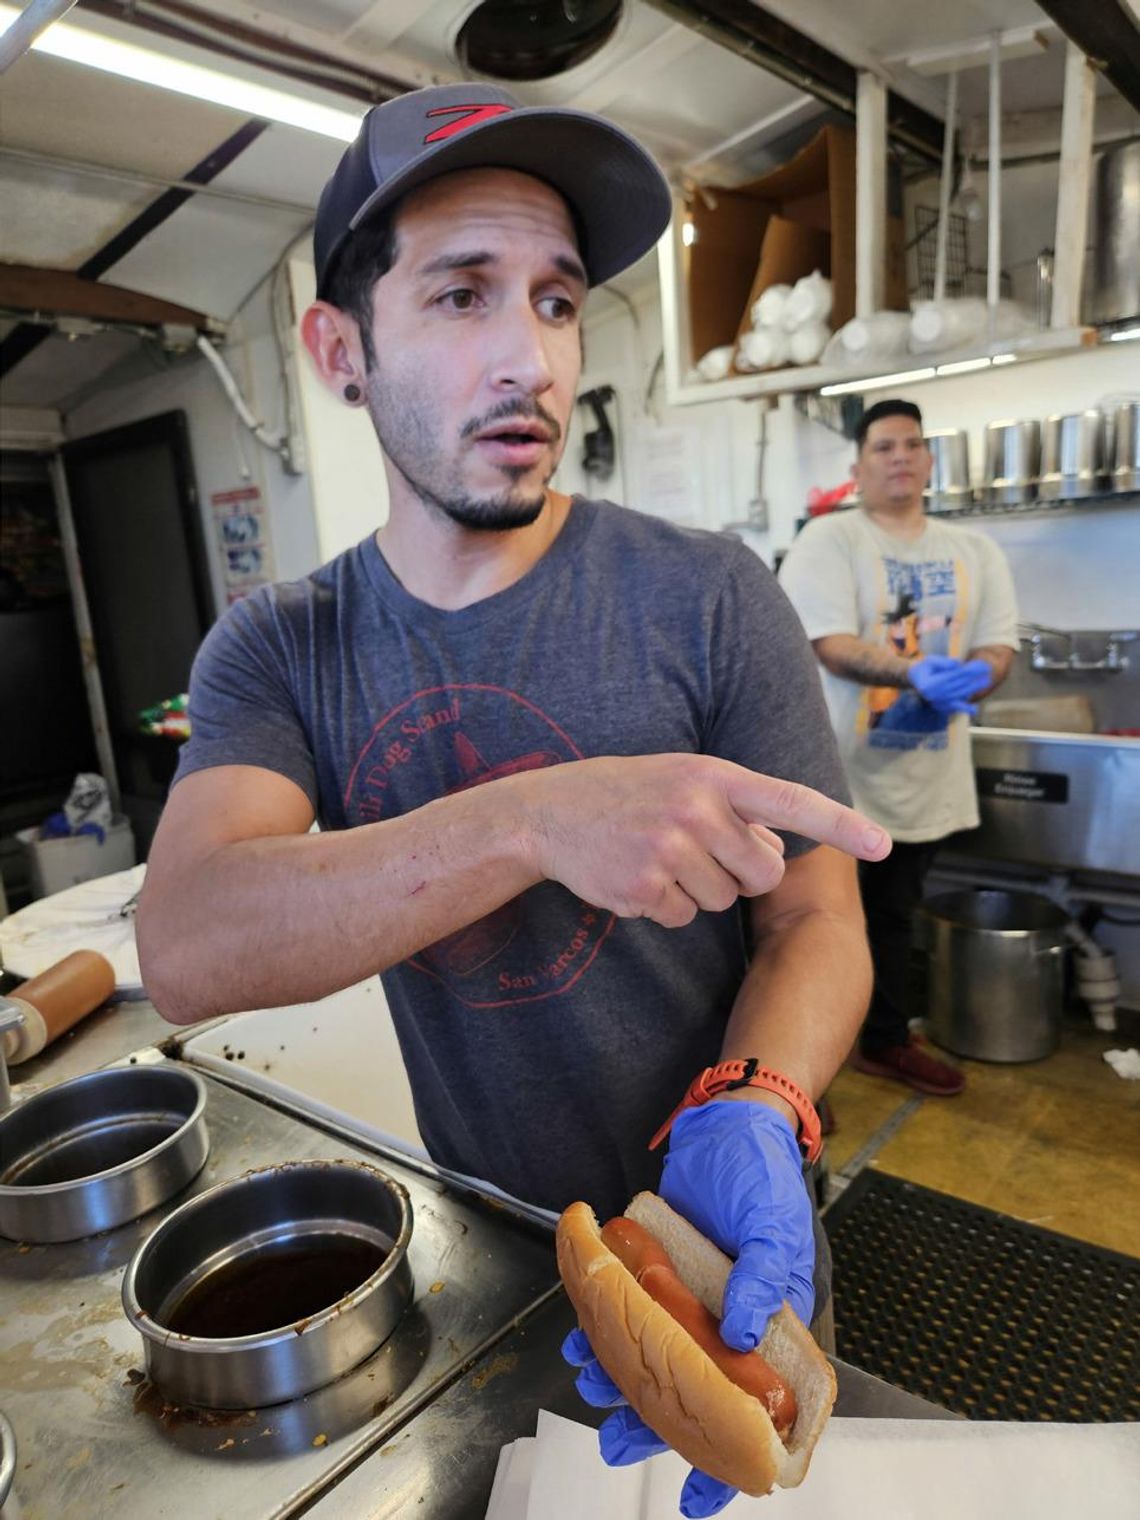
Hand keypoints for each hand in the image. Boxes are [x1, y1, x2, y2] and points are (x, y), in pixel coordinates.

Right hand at [520, 754, 889, 929]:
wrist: (547, 813)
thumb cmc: (626, 794)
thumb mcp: (682, 779)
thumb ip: (734, 807)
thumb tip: (777, 847)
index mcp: (713, 775)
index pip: (791, 801)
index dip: (841, 826)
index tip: (881, 846)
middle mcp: (696, 809)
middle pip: (763, 870)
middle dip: (743, 873)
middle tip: (701, 852)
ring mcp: (669, 850)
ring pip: (722, 899)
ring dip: (697, 889)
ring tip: (655, 856)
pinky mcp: (645, 888)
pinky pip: (684, 917)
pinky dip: (664, 906)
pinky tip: (635, 876)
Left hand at [559, 1101, 814, 1517]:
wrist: (727, 1127)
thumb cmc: (766, 1177)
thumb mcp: (776, 1229)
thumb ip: (763, 1281)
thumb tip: (739, 1335)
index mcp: (772, 1330)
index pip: (758, 1416)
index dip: (730, 1464)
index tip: (697, 1499)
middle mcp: (730, 1326)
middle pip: (696, 1399)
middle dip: (655, 1429)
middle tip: (616, 1448)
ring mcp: (692, 1304)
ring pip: (657, 1362)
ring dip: (622, 1381)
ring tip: (592, 1389)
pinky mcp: (660, 1277)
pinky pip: (631, 1315)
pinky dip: (605, 1329)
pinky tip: (581, 1337)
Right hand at [907, 656, 990, 714]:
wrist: (915, 679)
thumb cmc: (924, 667)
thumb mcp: (931, 660)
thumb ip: (944, 663)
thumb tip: (958, 665)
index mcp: (930, 684)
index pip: (953, 676)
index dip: (968, 670)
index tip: (980, 665)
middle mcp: (934, 695)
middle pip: (958, 685)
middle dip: (974, 678)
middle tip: (987, 670)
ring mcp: (937, 703)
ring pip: (959, 695)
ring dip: (973, 688)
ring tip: (986, 681)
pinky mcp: (941, 707)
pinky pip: (955, 707)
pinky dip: (965, 708)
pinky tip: (975, 710)